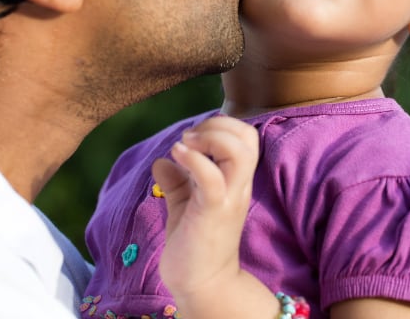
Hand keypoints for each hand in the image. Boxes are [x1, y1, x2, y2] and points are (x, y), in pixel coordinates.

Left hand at [152, 115, 258, 298]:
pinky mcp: (213, 212)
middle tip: (190, 138)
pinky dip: (194, 159)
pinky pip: (212, 177)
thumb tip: (161, 161)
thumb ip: (177, 182)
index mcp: (235, 180)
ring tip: (185, 145)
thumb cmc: (195, 244)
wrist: (202, 286)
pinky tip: (176, 155)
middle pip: (247, 137)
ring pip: (238, 152)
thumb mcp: (185, 205)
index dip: (221, 125)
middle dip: (217, 124)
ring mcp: (228, 198)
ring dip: (209, 138)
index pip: (245, 136)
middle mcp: (238, 185)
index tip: (193, 137)